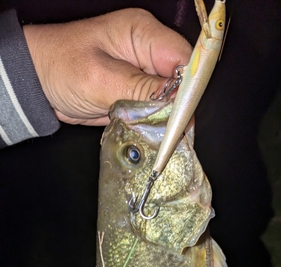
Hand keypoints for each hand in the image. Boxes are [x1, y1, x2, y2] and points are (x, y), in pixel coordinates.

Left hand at [23, 9, 191, 125]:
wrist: (38, 83)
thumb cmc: (59, 67)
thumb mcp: (99, 78)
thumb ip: (140, 90)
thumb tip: (174, 105)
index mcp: (143, 34)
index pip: (184, 59)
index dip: (188, 88)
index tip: (181, 115)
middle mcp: (147, 52)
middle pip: (181, 82)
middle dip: (177, 108)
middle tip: (168, 132)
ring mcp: (142, 74)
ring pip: (169, 100)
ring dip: (164, 119)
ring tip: (156, 136)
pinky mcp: (135, 93)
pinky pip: (153, 110)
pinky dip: (152, 124)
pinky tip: (147, 134)